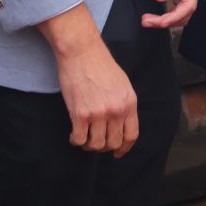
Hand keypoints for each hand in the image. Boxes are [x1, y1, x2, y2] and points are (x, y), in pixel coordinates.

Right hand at [39, 4, 138, 156]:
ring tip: (84, 137)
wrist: (82, 52)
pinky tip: (74, 135)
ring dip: (89, 145)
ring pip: (96, 145)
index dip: (124, 148)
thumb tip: (121, 124)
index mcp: (129, 103)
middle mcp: (116, 110)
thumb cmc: (100, 65)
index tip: (117, 153)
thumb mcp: (122, 84)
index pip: (131, 135)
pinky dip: (76, 140)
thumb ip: (124, 104)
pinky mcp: (80, 114)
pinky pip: (79, 139)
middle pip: (113, 143)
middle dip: (105, 147)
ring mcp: (98, 113)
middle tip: (96, 141)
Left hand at [143, 0, 203, 28]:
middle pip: (185, 13)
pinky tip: (156, 14)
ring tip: (149, 20)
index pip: (188, 6)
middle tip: (148, 22)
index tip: (160, 22)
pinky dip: (168, 13)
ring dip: (167, 19)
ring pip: (182, 12)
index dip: (174, 17)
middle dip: (167, 21)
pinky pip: (178, 6)